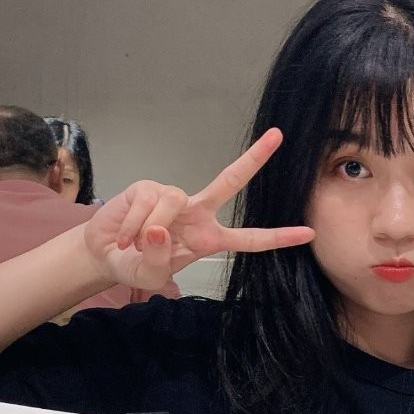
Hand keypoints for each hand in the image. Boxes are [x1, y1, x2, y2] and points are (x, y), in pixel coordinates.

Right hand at [84, 129, 314, 289]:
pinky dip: (132, 222)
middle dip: (254, 158)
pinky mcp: (148, 186)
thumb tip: (160, 229)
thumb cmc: (135, 266)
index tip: (308, 233)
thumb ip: (161, 258)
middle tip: (278, 136)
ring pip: (172, 201)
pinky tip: (124, 234)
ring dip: (149, 227)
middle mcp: (197, 212)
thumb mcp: (151, 277)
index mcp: (208, 239)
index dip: (277, 237)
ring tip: (133, 243)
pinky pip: (146, 201)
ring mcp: (174, 197)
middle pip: (230, 181)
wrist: (105, 254)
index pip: (248, 239)